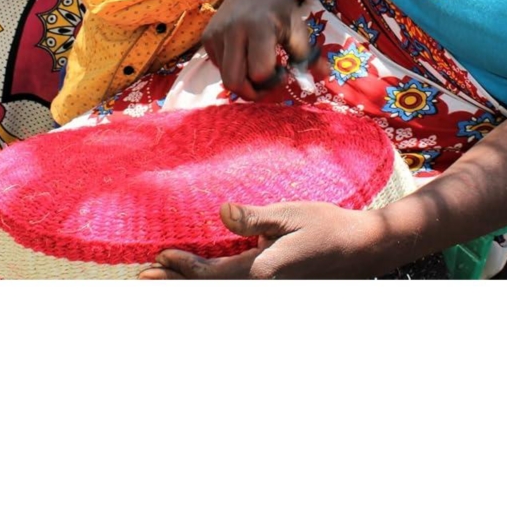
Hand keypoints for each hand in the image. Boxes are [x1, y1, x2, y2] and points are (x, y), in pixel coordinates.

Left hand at [139, 200, 386, 278]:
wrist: (362, 248)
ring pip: (223, 293)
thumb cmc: (327, 227)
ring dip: (192, 287)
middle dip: (177, 285)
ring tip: (163, 279)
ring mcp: (270, 292)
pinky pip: (236, 289)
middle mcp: (264, 288)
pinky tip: (200, 278)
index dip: (183, 270)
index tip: (159, 258)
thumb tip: (222, 214)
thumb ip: (254, 217)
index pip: (213, 276)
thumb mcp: (290, 214)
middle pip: (212, 292)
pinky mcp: (275, 288)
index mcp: (264, 271)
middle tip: (144, 279)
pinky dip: (213, 285)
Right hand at [201, 0, 311, 97]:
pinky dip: (233, 68)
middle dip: (252, 92)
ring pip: (225, 78)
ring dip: (243, 80)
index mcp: (258, 28)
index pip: (259, 72)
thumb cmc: (279, 7)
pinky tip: (245, 54)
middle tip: (266, 84)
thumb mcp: (298, 27)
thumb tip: (322, 76)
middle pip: (234, 82)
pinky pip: (219, 67)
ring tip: (257, 66)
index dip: (272, 81)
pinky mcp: (206, 38)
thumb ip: (307, 55)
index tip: (282, 72)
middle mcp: (232, 31)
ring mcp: (215, 34)